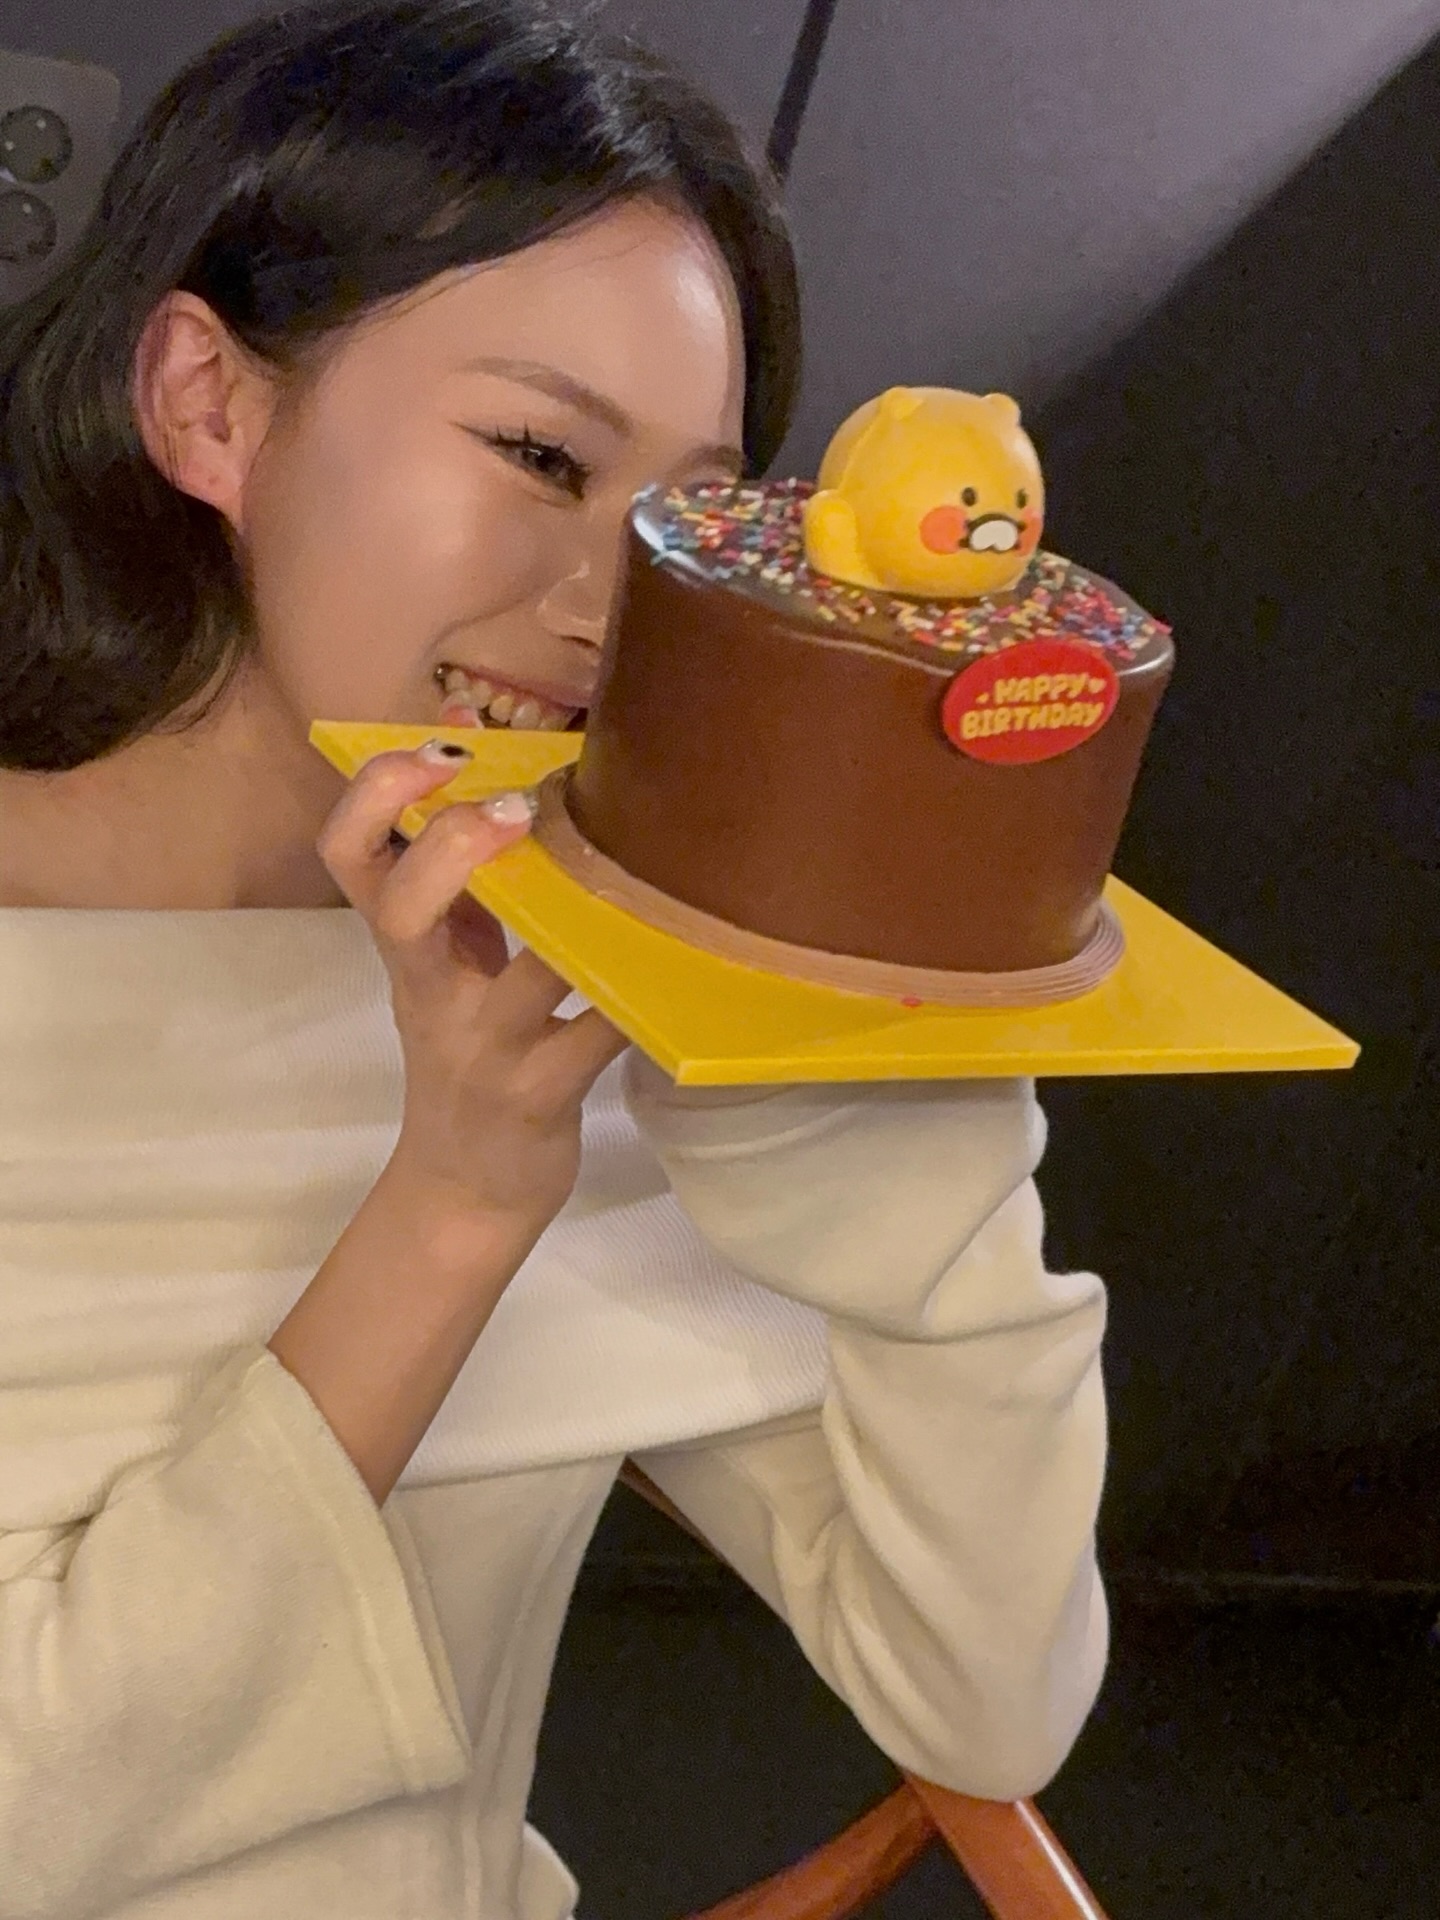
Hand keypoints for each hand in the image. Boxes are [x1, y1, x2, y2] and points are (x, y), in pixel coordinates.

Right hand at [317, 740, 628, 1241]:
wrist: (468, 1188)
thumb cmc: (471, 1051)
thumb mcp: (448, 963)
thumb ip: (458, 872)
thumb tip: (471, 736)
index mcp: (405, 950)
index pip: (349, 855)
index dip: (380, 792)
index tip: (444, 746)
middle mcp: (433, 994)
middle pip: (403, 911)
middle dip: (452, 845)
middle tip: (516, 807)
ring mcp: (486, 1048)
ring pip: (521, 975)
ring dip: (573, 916)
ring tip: (622, 861)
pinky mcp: (542, 1094)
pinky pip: (593, 1036)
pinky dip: (634, 995)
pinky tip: (675, 957)